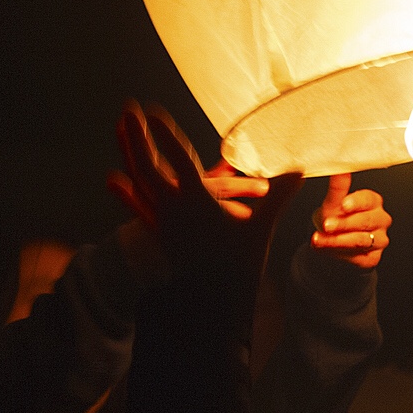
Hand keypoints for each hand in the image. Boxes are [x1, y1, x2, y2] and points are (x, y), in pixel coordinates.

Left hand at [106, 101, 301, 295]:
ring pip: (139, 182)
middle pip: (148, 166)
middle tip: (128, 109)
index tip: (152, 113)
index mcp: (197, 202)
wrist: (211, 304)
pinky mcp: (158, 233)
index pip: (178, 161)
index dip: (164, 136)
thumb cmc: (238, 265)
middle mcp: (173, 208)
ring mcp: (162, 221)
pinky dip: (124, 191)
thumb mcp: (260, 228)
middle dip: (137, 137)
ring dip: (128, 154)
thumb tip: (301, 170)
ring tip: (120, 129)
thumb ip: (278, 196)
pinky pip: (137, 206)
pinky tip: (111, 178)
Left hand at [310, 173, 390, 268]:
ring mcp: (379, 240)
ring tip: (319, 240)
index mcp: (373, 202)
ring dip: (338, 241)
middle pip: (365, 221)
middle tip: (326, 225)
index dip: (356, 202)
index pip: (368, 200)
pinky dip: (341, 254)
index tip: (343, 205)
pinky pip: (358, 257)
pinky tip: (328, 250)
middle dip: (344, 224)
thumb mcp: (333, 203)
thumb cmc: (334, 218)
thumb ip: (338, 188)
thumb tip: (340, 169)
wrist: (330, 244)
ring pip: (361, 241)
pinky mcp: (373, 258)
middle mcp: (381, 220)